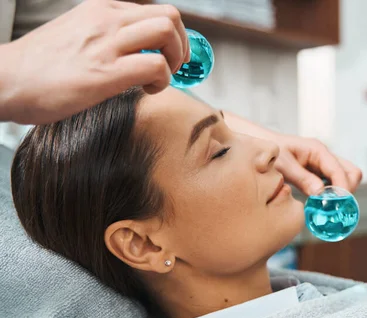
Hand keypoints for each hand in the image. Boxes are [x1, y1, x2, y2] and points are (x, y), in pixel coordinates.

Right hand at [0, 0, 189, 124]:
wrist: (6, 80)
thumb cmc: (39, 65)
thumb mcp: (78, 33)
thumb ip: (108, 34)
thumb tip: (136, 48)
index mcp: (101, 9)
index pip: (155, 10)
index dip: (171, 35)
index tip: (169, 53)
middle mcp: (107, 19)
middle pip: (170, 15)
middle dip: (181, 43)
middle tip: (173, 65)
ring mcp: (107, 43)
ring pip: (167, 31)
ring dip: (175, 59)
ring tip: (160, 77)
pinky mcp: (106, 72)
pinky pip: (155, 66)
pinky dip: (163, 81)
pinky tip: (147, 90)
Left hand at [223, 111, 361, 194]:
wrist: (261, 145)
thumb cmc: (271, 153)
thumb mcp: (284, 166)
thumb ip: (302, 178)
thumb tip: (320, 193)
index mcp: (317, 150)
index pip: (340, 171)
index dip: (342, 189)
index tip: (337, 205)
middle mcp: (325, 156)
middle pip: (352, 173)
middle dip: (348, 190)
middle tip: (335, 207)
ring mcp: (324, 164)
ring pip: (347, 178)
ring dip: (342, 193)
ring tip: (328, 207)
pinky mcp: (320, 172)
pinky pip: (335, 183)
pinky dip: (334, 194)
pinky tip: (321, 204)